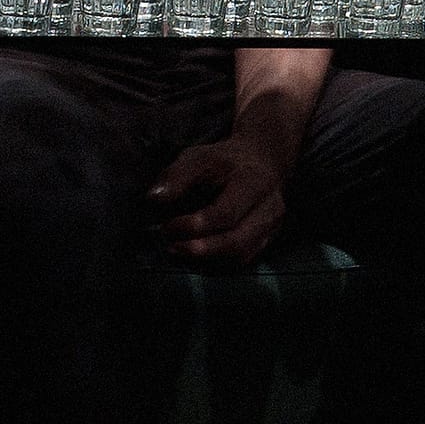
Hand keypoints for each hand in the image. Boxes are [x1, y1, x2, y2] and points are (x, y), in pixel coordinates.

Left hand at [145, 135, 288, 267]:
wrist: (260, 162)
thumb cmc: (224, 161)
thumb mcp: (199, 157)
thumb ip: (176, 176)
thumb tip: (152, 198)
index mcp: (254, 182)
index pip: (226, 214)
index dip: (195, 226)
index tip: (167, 226)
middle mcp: (269, 209)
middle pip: (237, 242)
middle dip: (200, 251)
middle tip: (171, 248)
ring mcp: (271, 229)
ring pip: (240, 258)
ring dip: (206, 262)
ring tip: (177, 253)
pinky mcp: (266, 243)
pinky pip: (241, 264)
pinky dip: (215, 266)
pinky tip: (193, 259)